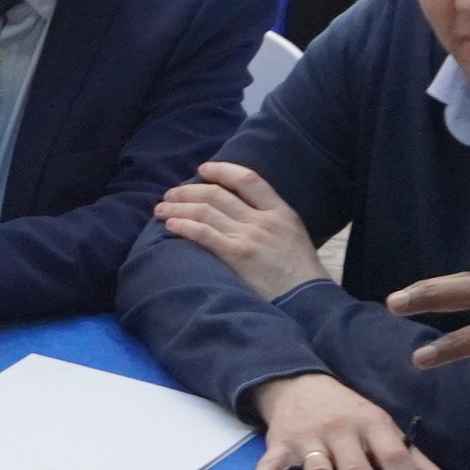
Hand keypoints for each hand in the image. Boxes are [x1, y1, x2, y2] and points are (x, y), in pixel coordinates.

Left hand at [153, 163, 326, 302]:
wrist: (308, 299)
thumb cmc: (300, 273)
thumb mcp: (293, 235)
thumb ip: (270, 220)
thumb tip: (241, 210)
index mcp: (280, 211)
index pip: (248, 179)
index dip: (222, 171)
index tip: (203, 170)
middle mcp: (263, 220)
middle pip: (219, 195)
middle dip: (189, 191)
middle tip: (170, 194)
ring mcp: (250, 237)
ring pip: (206, 212)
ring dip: (179, 208)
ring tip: (161, 209)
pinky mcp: (237, 256)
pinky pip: (204, 234)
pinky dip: (184, 227)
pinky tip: (171, 226)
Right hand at [246, 371, 465, 469]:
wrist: (300, 383)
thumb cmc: (351, 415)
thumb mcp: (386, 431)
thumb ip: (419, 465)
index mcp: (374, 424)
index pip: (394, 456)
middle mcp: (342, 429)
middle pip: (355, 467)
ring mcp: (309, 436)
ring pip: (318, 469)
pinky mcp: (280, 441)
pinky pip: (271, 462)